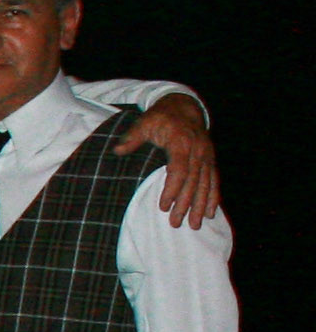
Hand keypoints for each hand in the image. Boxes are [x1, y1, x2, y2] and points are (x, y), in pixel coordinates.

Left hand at [116, 93, 218, 226]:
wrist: (184, 106)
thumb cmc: (160, 117)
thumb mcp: (144, 122)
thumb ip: (132, 137)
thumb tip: (117, 150)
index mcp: (181, 143)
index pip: (178, 170)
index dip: (172, 189)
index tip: (162, 206)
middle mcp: (198, 150)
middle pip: (193, 182)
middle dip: (185, 204)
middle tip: (175, 223)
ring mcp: (206, 156)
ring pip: (205, 184)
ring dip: (200, 206)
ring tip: (195, 225)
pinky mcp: (210, 159)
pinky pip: (214, 180)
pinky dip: (213, 196)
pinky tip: (211, 212)